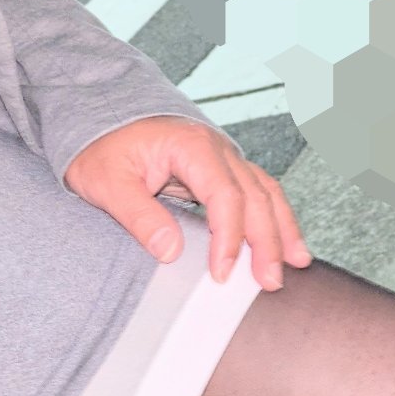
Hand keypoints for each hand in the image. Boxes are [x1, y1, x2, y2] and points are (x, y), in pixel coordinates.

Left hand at [63, 117, 311, 289]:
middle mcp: (216, 147)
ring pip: (266, 193)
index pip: (226, 196)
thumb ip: (137, 215)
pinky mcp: (222, 168)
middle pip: (255, 196)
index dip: (229, 238)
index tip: (222, 272)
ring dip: (282, 230)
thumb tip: (170, 251)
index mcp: (192, 146)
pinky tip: (286, 242)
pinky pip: (258, 192)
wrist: (99, 114)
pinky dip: (275, 217)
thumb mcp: (106, 181)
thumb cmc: (100, 144)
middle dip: (267, 241)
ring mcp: (223, 156)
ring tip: (295, 264)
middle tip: (268, 281)